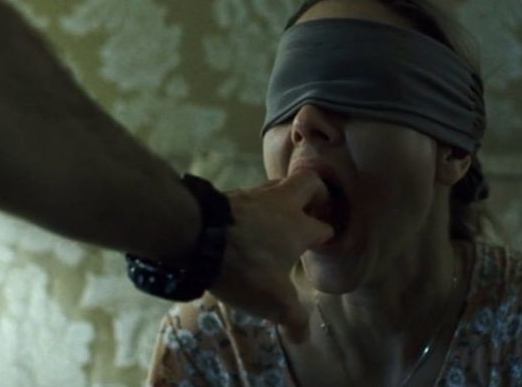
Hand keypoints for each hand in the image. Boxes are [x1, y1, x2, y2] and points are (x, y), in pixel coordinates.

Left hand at [210, 169, 333, 343]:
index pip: (324, 226)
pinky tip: (249, 226)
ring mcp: (255, 195)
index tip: (322, 248)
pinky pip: (253, 196)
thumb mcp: (273, 301)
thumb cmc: (245, 267)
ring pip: (280, 186)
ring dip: (285, 199)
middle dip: (317, 195)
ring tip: (280, 221)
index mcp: (300, 226)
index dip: (326, 237)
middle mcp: (283, 203)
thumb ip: (294, 318)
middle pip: (310, 183)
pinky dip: (257, 207)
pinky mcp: (231, 195)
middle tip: (313, 214)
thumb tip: (305, 338)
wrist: (195, 235)